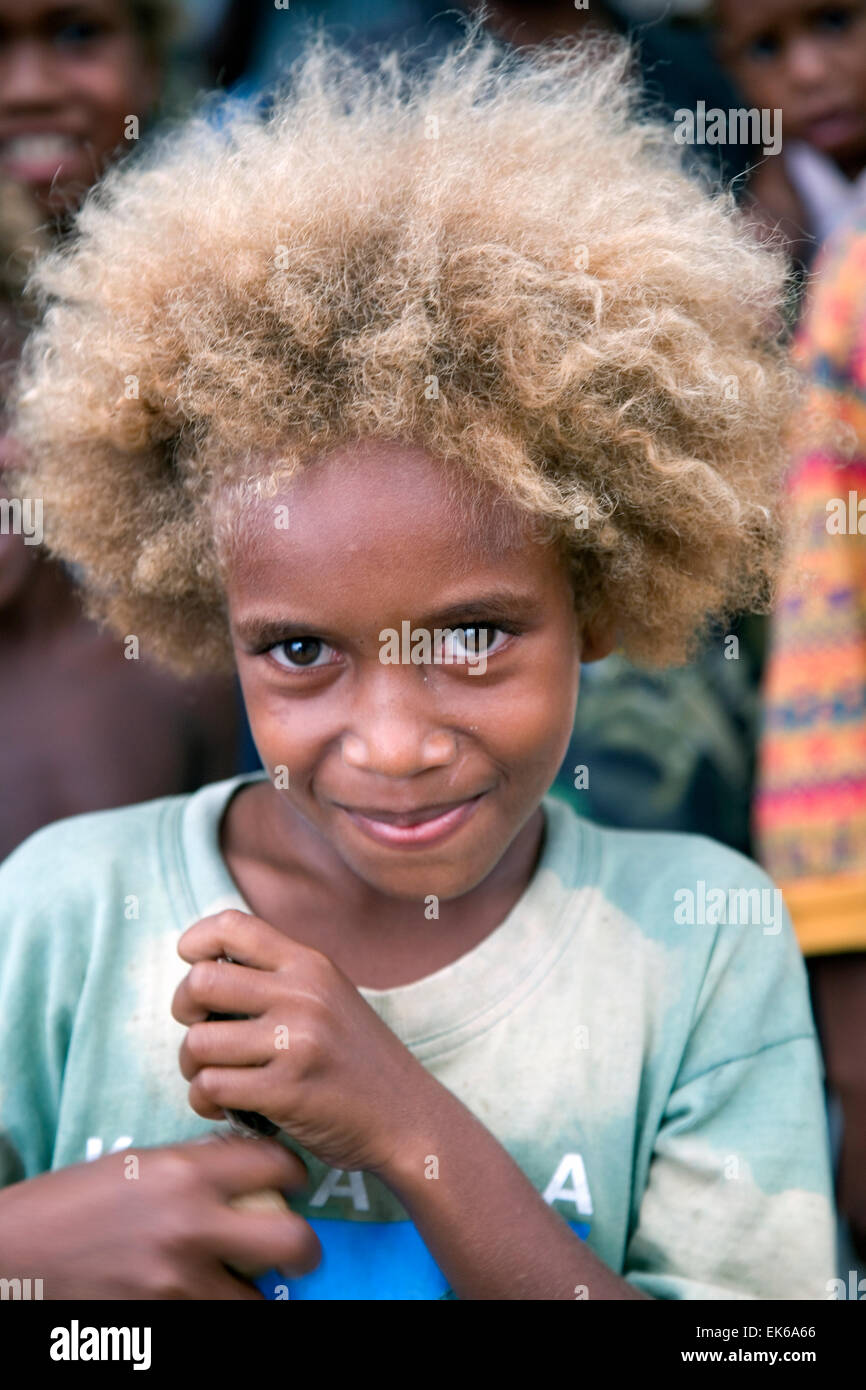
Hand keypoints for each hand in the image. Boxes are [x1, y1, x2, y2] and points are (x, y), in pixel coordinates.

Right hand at [0, 1136, 320, 1298]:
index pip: (278, 1166)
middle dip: (303, 1250)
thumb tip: (252, 1172)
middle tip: (297, 1251)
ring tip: (237, 1282)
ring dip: (253, 1294)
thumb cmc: (76, 1201)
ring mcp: (177, 1281)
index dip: (294, 1175)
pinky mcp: (161, 1323)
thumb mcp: (142, 1165)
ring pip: (257, 1303)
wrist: (17, 1251)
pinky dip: (213, 1314)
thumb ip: (199, 1169)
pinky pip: (213, 1324)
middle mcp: (192, 1224)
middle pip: (292, 1242)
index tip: (292, 1185)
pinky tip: (199, 1299)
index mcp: (188, 1172)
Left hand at [172, 909, 433, 1174]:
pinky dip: (205, 1101)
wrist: (407, 1118)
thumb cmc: (356, 1061)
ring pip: (198, 1041)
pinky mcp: (287, 1090)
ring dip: (192, 1067)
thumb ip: (279, 976)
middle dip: (184, 1011)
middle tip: (201, 1033)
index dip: (195, 942)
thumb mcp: (329, 996)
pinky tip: (224, 1107)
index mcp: (310, 964)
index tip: (190, 965)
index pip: (231, 925)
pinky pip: (211, 1087)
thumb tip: (203, 966)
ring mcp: (296, 1041)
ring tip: (212, 1078)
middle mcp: (303, 994)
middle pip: (200, 982)